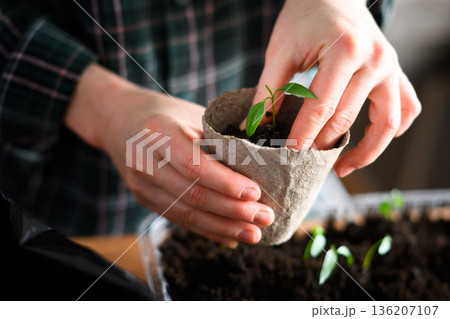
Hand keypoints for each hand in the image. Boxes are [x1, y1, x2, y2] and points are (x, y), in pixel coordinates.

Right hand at [65, 64, 274, 247]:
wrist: (118, 119)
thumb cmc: (164, 112)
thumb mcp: (191, 113)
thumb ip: (218, 138)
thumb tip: (261, 165)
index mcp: (158, 132)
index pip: (194, 165)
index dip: (226, 183)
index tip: (255, 193)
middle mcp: (144, 161)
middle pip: (193, 195)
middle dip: (233, 211)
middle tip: (265, 217)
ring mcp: (141, 184)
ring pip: (187, 214)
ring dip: (223, 228)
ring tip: (254, 234)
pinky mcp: (144, 199)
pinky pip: (178, 219)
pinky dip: (207, 231)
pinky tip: (230, 238)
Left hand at [253, 0, 420, 176]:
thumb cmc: (304, 19)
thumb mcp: (281, 50)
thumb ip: (268, 91)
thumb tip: (253, 128)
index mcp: (345, 51)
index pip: (322, 107)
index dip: (303, 135)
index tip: (288, 156)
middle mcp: (375, 61)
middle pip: (347, 118)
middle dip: (322, 146)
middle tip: (302, 163)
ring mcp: (391, 68)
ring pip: (387, 123)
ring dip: (366, 152)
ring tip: (341, 168)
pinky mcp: (395, 73)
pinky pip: (406, 109)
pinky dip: (391, 131)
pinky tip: (370, 142)